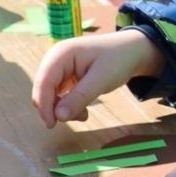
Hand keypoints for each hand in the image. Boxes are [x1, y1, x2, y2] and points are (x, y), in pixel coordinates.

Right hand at [30, 28, 162, 127]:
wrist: (132, 51)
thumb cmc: (118, 60)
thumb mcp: (101, 79)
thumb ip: (79, 98)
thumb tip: (58, 117)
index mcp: (61, 54)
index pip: (43, 82)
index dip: (43, 105)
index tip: (51, 124)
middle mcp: (55, 60)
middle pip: (43, 90)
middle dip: (56, 108)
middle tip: (79, 117)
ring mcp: (59, 69)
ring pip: (50, 96)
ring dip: (63, 109)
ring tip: (84, 114)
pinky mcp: (65, 78)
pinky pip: (59, 96)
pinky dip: (68, 106)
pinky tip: (83, 110)